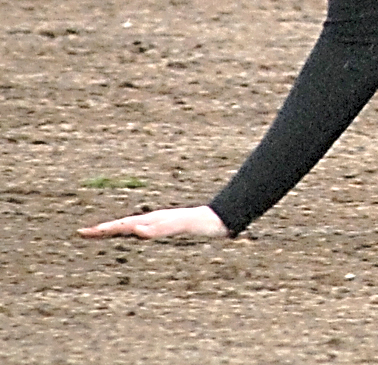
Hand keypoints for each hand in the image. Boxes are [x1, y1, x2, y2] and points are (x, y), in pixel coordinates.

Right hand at [79, 205, 227, 240]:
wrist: (219, 219)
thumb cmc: (199, 223)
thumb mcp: (179, 226)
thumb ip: (158, 229)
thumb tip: (136, 230)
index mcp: (151, 220)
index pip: (121, 225)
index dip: (102, 230)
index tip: (82, 232)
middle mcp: (153, 220)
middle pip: (122, 225)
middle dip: (102, 230)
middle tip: (82, 233)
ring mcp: (159, 223)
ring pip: (131, 227)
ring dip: (114, 231)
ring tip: (98, 234)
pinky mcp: (167, 228)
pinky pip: (143, 231)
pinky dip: (130, 234)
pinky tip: (129, 236)